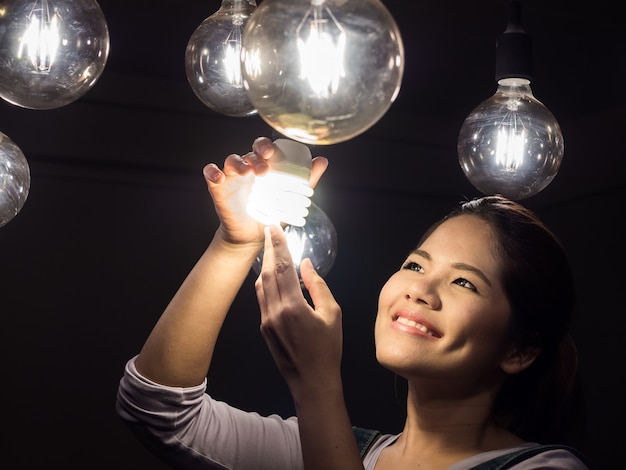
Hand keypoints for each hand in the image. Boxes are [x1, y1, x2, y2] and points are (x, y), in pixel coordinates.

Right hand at [203, 137, 328, 245]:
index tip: (272, 152)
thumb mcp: (291, 198)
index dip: (266, 146)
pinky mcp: (219, 188)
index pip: (263, 148)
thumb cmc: (272, 214)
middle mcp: (248, 168)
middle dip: (255, 153)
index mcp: (264, 166)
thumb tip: (322, 161)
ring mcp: (232, 177)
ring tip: (247, 172)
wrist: (254, 236)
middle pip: (248, 152)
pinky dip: (212, 171)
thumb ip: (306, 181)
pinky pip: (211, 174)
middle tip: (264, 164)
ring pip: (231, 160)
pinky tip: (218, 176)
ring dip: (238, 162)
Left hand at [255, 225, 342, 392]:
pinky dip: (265, 282)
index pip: (284, 268)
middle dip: (269, 249)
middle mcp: (275, 311)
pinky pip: (261, 298)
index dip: (279, 245)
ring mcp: (266, 320)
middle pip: (268, 272)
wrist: (311, 381)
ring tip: (270, 249)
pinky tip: (270, 275)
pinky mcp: (264, 328)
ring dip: (265, 265)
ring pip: (261, 285)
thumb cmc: (328, 349)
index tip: (275, 228)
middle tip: (269, 230)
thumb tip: (306, 264)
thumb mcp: (332, 314)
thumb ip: (318, 286)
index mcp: (294, 307)